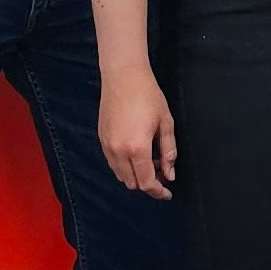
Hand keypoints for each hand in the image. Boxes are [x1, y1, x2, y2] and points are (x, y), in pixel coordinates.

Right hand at [102, 71, 177, 198]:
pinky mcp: (101, 139)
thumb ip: (168, 151)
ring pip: (121, 175)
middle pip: (132, 183)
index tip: (167, 193)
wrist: (123, 76)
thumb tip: (170, 174)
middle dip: (148, 183)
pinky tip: (136, 152)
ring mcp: (107, 146)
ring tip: (150, 160)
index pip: (146, 182)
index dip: (158, 191)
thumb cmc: (148, 96)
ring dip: (135, 175)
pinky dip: (125, 166)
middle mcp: (119, 151)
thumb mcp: (165, 123)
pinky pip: (113, 163)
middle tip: (162, 171)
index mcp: (137, 148)